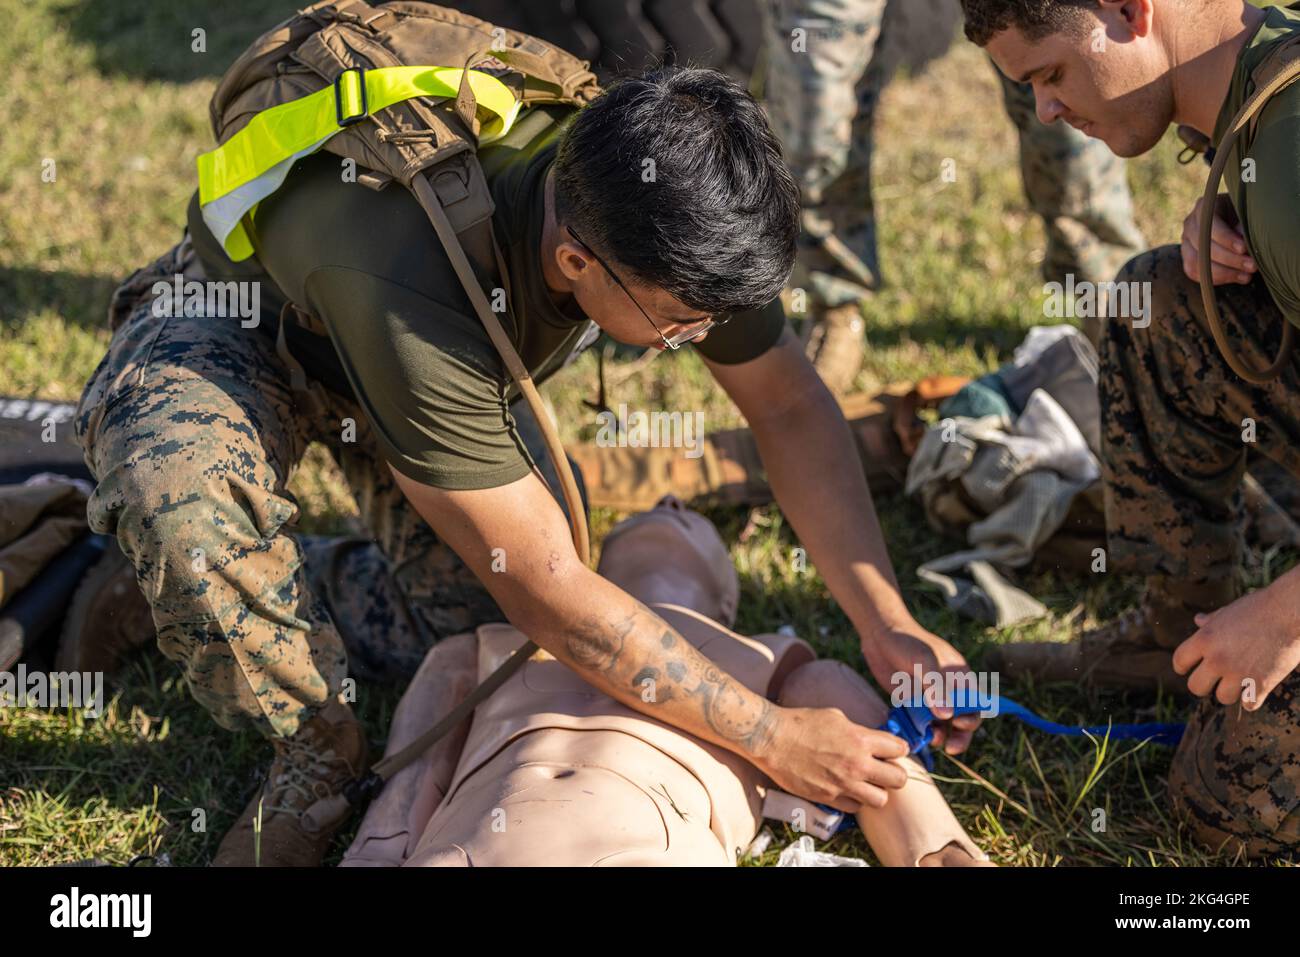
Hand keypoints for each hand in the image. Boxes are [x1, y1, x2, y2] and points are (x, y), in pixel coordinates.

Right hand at [756, 705, 910, 812]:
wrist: (772, 739)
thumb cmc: (802, 723)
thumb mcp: (836, 716)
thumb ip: (859, 731)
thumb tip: (872, 740)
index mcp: (861, 740)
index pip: (900, 749)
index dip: (897, 749)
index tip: (891, 750)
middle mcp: (857, 765)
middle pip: (899, 779)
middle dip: (894, 773)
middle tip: (883, 770)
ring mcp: (843, 784)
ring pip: (881, 800)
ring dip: (876, 791)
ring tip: (866, 783)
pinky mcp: (829, 798)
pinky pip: (855, 807)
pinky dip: (855, 800)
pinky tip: (846, 788)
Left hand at [862, 623, 980, 754]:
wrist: (879, 634)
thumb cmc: (908, 642)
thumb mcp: (924, 662)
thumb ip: (936, 688)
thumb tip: (948, 716)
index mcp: (959, 677)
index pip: (976, 703)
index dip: (973, 717)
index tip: (960, 724)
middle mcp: (948, 689)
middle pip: (962, 718)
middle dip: (960, 735)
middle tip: (951, 748)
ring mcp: (930, 696)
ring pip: (942, 724)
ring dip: (940, 735)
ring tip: (931, 740)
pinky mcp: (913, 702)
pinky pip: (921, 722)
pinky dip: (921, 730)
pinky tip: (915, 736)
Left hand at [1173, 568, 1299, 707]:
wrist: (1291, 611)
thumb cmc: (1260, 607)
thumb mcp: (1229, 612)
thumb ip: (1211, 621)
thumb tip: (1197, 620)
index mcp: (1204, 639)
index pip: (1180, 661)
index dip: (1183, 666)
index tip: (1188, 668)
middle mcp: (1217, 659)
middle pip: (1196, 687)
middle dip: (1204, 684)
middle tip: (1213, 680)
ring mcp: (1239, 673)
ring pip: (1222, 698)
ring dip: (1230, 692)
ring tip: (1238, 682)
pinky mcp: (1262, 684)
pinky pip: (1249, 705)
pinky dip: (1253, 699)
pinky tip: (1256, 689)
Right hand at [1181, 194, 1256, 285]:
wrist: (1237, 220)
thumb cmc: (1245, 214)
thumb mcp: (1247, 213)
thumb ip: (1245, 224)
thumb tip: (1243, 241)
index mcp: (1205, 207)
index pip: (1210, 225)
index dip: (1225, 238)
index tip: (1243, 248)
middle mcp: (1191, 224)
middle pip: (1203, 246)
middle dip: (1229, 259)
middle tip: (1252, 266)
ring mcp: (1186, 242)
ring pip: (1197, 262)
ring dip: (1224, 272)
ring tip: (1247, 276)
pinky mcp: (1188, 258)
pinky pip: (1195, 273)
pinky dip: (1217, 278)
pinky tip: (1238, 278)